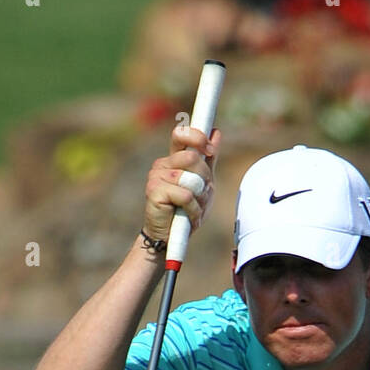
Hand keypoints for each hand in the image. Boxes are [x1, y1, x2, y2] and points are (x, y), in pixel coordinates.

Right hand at [142, 124, 220, 243]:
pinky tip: (187, 217)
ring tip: (193, 209)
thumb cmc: (186, 210)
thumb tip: (216, 132)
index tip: (209, 149)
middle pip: (192, 159)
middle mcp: (162, 165)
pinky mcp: (154, 191)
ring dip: (199, 198)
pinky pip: (185, 196)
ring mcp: (156, 177)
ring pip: (191, 179)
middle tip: (201, 195)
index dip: (196, 137)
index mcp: (173, 160)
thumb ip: (209, 160)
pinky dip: (193, 210)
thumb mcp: (203, 184)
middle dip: (204, 179)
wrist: (170, 237)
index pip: (181, 135)